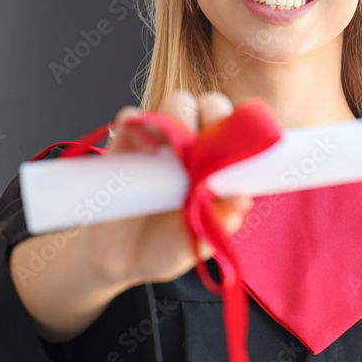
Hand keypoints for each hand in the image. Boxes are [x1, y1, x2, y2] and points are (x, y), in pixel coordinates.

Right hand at [80, 90, 253, 287]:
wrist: (120, 260)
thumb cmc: (166, 245)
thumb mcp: (195, 242)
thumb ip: (217, 224)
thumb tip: (241, 202)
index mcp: (216, 163)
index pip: (238, 128)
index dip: (241, 131)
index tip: (233, 154)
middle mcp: (191, 145)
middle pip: (211, 104)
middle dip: (215, 117)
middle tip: (204, 150)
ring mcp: (159, 140)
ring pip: (178, 102)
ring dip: (182, 119)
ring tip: (176, 154)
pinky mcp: (124, 144)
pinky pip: (132, 118)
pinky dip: (141, 126)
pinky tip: (149, 151)